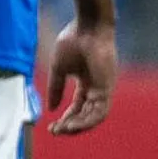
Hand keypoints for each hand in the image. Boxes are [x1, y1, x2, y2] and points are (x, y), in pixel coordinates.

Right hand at [46, 19, 116, 135]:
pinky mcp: (107, 89)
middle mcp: (97, 89)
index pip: (77, 106)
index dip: (65, 117)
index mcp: (86, 83)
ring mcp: (104, 89)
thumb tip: (51, 108)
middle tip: (55, 132)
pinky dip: (87, 121)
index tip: (51, 125)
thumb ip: (56, 88)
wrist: (88, 27)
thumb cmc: (73, 41)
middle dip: (71, 125)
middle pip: (86, 115)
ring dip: (78, 126)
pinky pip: (100, 112)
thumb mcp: (59, 68)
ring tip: (62, 130)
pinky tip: (73, 125)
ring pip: (94, 117)